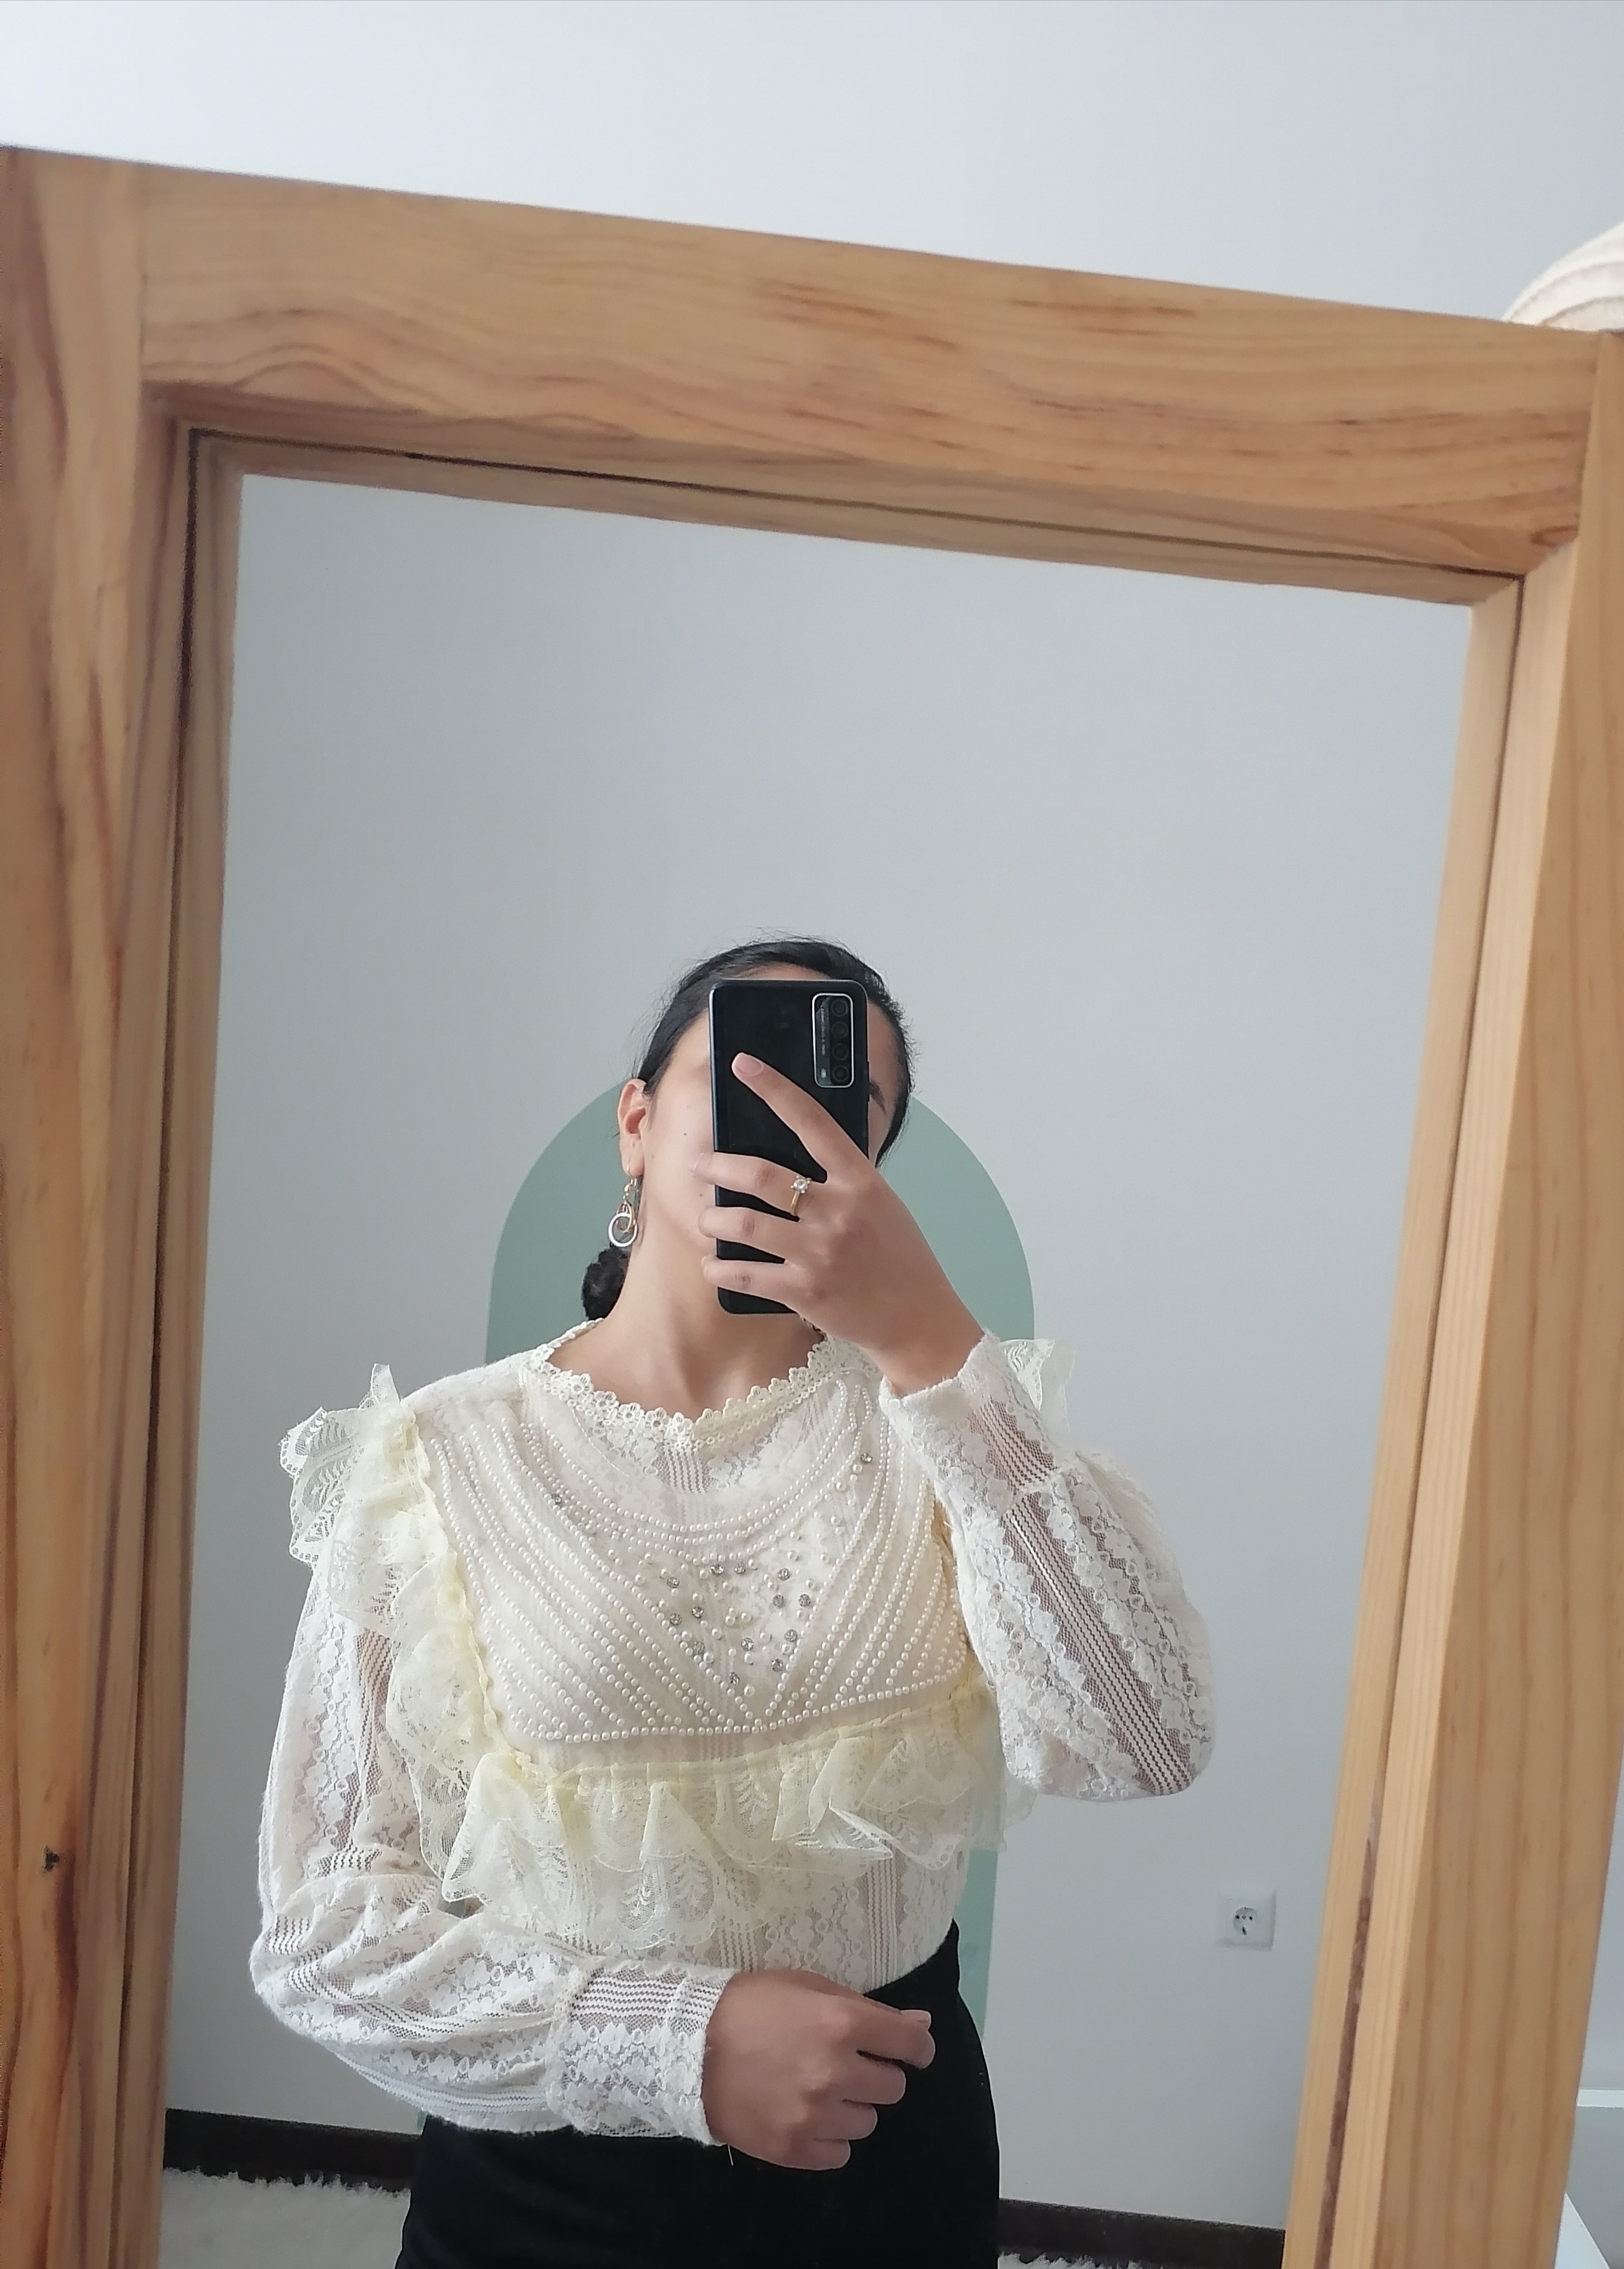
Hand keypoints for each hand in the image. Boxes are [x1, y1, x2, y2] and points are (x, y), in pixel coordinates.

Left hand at [693, 1055, 982, 1393]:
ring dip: (715, 1221)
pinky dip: (721, 1271)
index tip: (743, 1065)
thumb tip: (800, 1148)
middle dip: (720, 1167)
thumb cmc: (899, 1257)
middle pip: (763, 1176)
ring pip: (746, 1226)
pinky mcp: (806, 1291)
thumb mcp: (881, 1203)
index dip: (774, 1089)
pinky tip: (712, 1268)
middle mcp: (838, 1212)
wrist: (919, 1318)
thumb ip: (844, 1177)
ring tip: (706, 1220)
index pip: (812, 1121)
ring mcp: (820, 1252)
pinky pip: (747, 1275)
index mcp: (861, 1181)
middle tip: (698, 1164)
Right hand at [701, 1968, 933, 2168]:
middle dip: (876, 2074)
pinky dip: (830, 2137)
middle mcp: (835, 2073)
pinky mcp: (794, 2148)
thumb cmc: (753, 2005)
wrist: (690, 2048)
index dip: (917, 2046)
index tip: (910, 2050)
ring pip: (868, 2122)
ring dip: (852, 2106)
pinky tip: (806, 2115)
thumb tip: (922, 2027)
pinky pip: (840, 2153)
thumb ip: (869, 2011)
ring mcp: (815, 2115)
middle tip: (845, 2065)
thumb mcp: (809, 1988)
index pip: (911, 2044)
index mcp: (841, 2024)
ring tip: (817, 2089)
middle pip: (893, 2087)